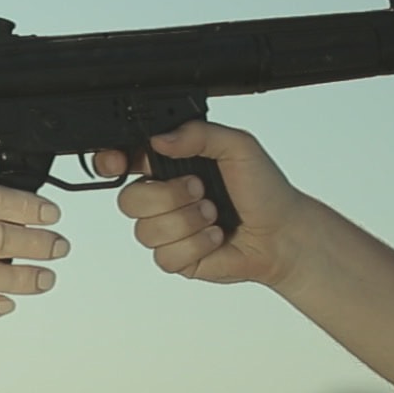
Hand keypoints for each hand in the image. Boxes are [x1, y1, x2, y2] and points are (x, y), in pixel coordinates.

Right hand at [96, 121, 309, 286]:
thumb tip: (161, 139)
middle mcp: (163, 197)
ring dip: (187, 222)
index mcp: (169, 164)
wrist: (283, 234)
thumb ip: (200, 133)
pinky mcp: (176, 259)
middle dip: (168, 197)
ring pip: (145, 231)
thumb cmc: (264, 189)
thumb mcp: (238, 146)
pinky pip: (164, 257)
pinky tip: (215, 237)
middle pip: (127, 200)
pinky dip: (195, 246)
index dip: (110, 162)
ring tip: (213, 215)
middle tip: (201, 190)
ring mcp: (167, 230)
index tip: (118, 163)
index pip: (123, 160)